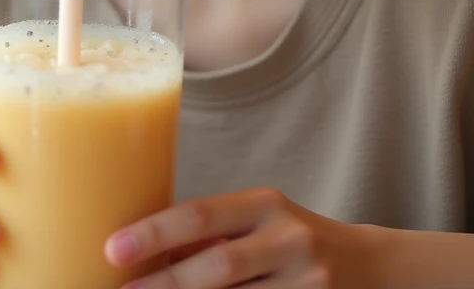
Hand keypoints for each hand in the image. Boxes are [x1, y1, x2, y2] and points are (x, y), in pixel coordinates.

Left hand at [105, 187, 383, 287]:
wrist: (371, 266)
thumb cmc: (292, 240)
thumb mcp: (256, 223)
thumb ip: (209, 238)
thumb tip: (142, 253)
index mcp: (266, 204)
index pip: (201, 214)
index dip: (155, 232)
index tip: (112, 248)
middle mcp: (290, 239)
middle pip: (218, 268)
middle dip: (165, 284)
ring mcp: (308, 284)